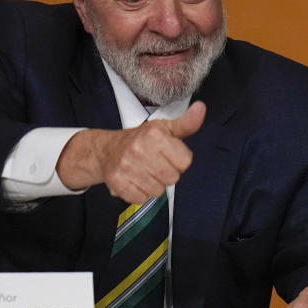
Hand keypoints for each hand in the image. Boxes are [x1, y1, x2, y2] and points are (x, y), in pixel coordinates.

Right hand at [56, 101, 206, 203]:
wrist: (107, 149)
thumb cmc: (140, 140)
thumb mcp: (165, 128)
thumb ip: (187, 123)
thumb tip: (201, 108)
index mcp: (154, 135)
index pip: (185, 162)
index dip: (179, 160)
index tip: (168, 155)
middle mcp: (139, 149)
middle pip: (172, 178)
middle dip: (167, 174)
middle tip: (156, 164)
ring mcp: (126, 166)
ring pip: (157, 191)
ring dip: (154, 185)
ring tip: (145, 172)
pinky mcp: (116, 182)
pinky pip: (141, 199)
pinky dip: (140, 193)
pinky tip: (135, 180)